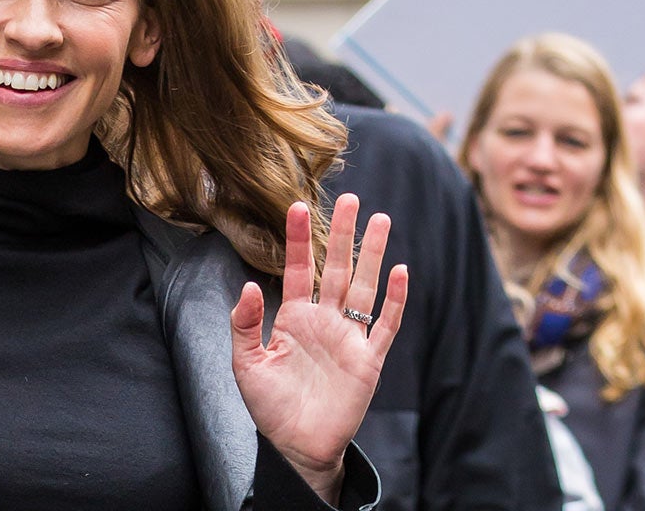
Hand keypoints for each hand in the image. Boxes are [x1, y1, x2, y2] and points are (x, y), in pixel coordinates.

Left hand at [230, 193, 407, 503]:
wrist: (296, 446)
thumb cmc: (269, 406)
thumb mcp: (245, 363)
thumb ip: (244, 324)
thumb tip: (249, 285)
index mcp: (293, 317)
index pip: (297, 269)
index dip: (297, 239)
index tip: (296, 205)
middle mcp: (323, 320)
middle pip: (335, 268)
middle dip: (342, 234)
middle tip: (352, 199)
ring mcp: (348, 338)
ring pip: (363, 286)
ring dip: (371, 254)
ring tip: (380, 219)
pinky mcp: (368, 360)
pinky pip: (385, 324)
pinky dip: (394, 299)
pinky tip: (399, 271)